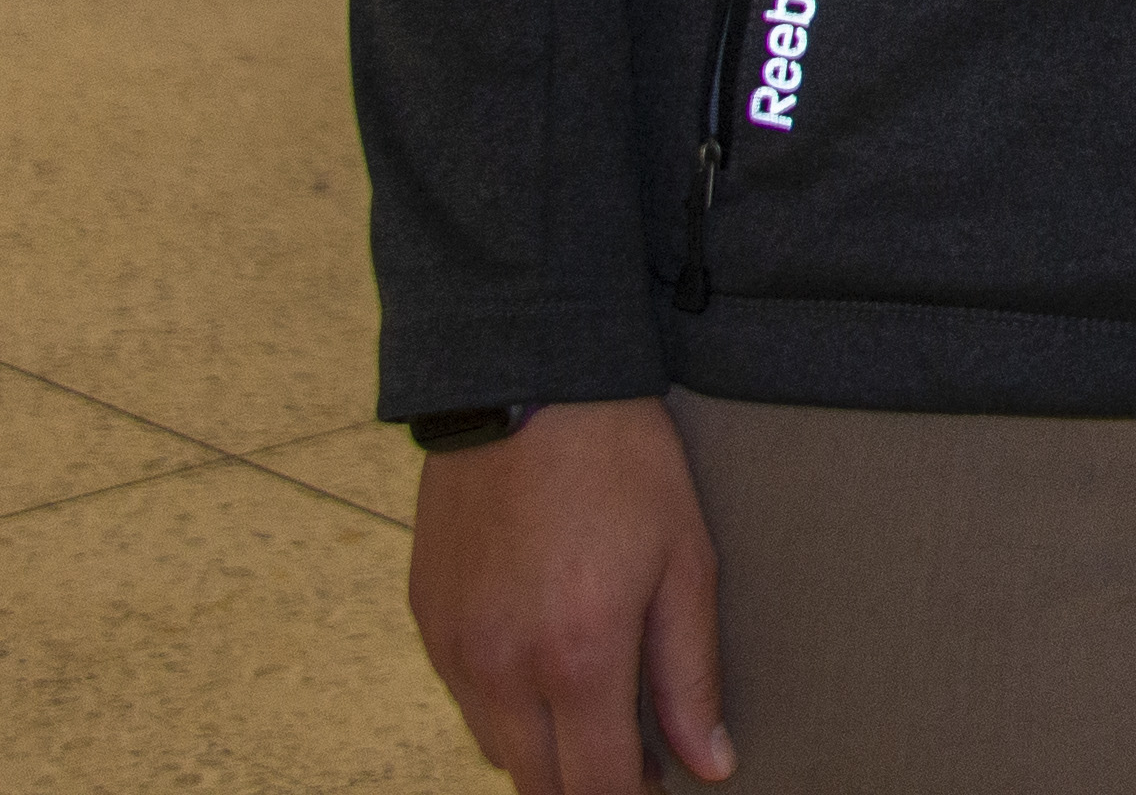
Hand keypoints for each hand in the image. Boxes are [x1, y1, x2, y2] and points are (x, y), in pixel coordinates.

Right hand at [406, 398, 733, 791]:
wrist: (530, 380)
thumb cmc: (621, 464)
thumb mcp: (685, 562)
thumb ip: (692, 675)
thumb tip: (710, 765)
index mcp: (577, 658)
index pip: (592, 793)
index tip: (658, 785)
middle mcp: (501, 668)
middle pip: (538, 785)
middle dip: (588, 784)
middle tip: (637, 756)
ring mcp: (454, 647)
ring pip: (497, 748)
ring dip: (545, 747)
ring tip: (595, 701)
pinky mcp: (425, 620)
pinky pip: (465, 697)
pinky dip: (504, 702)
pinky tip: (544, 656)